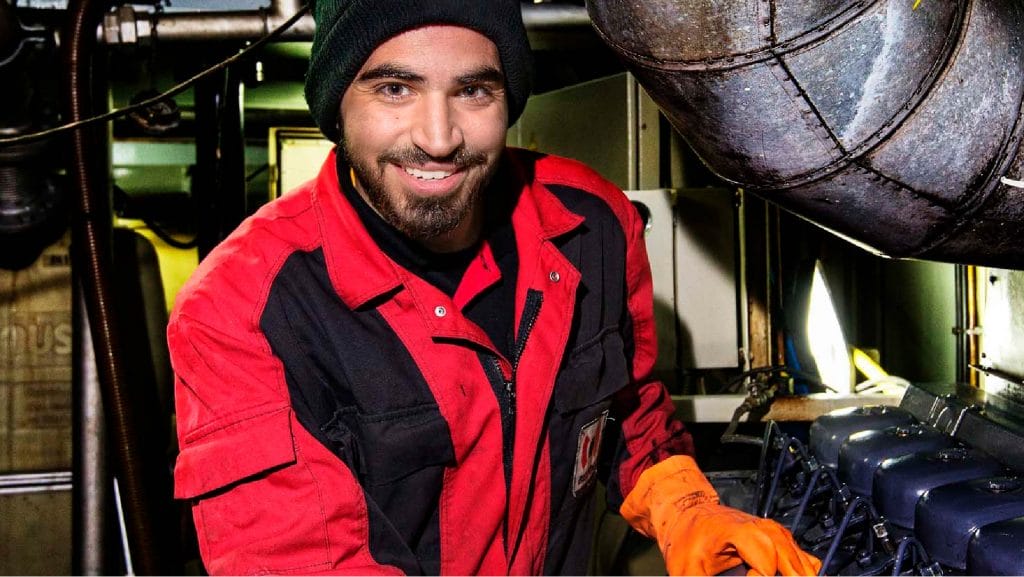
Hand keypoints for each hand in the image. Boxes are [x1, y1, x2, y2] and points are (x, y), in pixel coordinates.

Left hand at [621, 456, 820, 575]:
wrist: (691, 513)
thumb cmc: (689, 538)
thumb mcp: (687, 569)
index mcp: (742, 533)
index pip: (766, 566)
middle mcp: (764, 529)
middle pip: (792, 565)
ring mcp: (776, 532)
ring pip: (803, 563)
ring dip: (795, 575)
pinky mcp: (781, 538)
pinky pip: (805, 559)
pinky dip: (801, 571)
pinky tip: (789, 576)